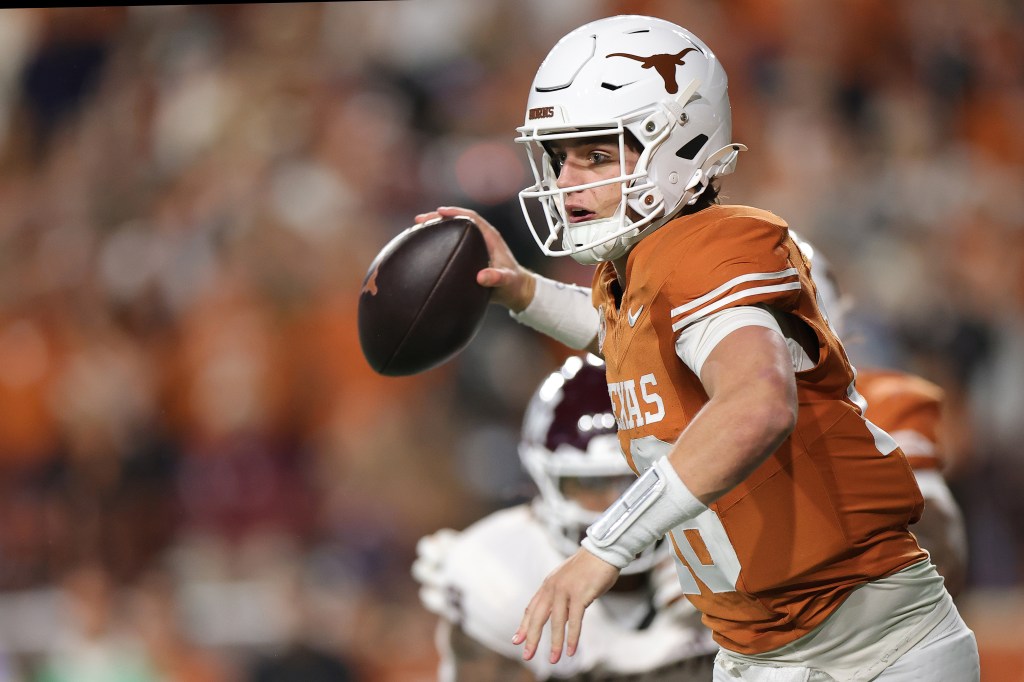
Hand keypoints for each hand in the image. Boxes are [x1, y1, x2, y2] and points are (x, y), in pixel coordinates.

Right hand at [414, 206, 535, 311]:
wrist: (516, 292)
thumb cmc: (513, 284)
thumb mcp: (507, 281)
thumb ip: (497, 278)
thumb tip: (481, 277)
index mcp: (490, 237)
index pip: (471, 218)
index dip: (455, 213)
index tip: (440, 212)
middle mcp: (481, 238)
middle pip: (457, 221)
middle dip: (438, 218)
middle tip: (419, 220)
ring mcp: (474, 247)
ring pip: (452, 232)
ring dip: (435, 229)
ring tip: (416, 229)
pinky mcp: (468, 256)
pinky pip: (450, 244)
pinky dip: (437, 243)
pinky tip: (423, 247)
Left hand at [512, 548, 619, 663]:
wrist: (602, 551)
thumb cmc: (588, 568)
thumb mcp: (568, 582)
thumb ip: (561, 599)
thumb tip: (561, 621)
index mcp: (548, 584)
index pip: (532, 608)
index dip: (524, 625)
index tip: (517, 640)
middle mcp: (552, 587)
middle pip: (538, 617)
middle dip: (532, 638)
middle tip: (527, 656)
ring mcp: (565, 590)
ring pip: (556, 622)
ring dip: (554, 643)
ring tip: (553, 660)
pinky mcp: (580, 594)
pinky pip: (574, 621)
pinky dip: (572, 637)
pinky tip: (571, 650)